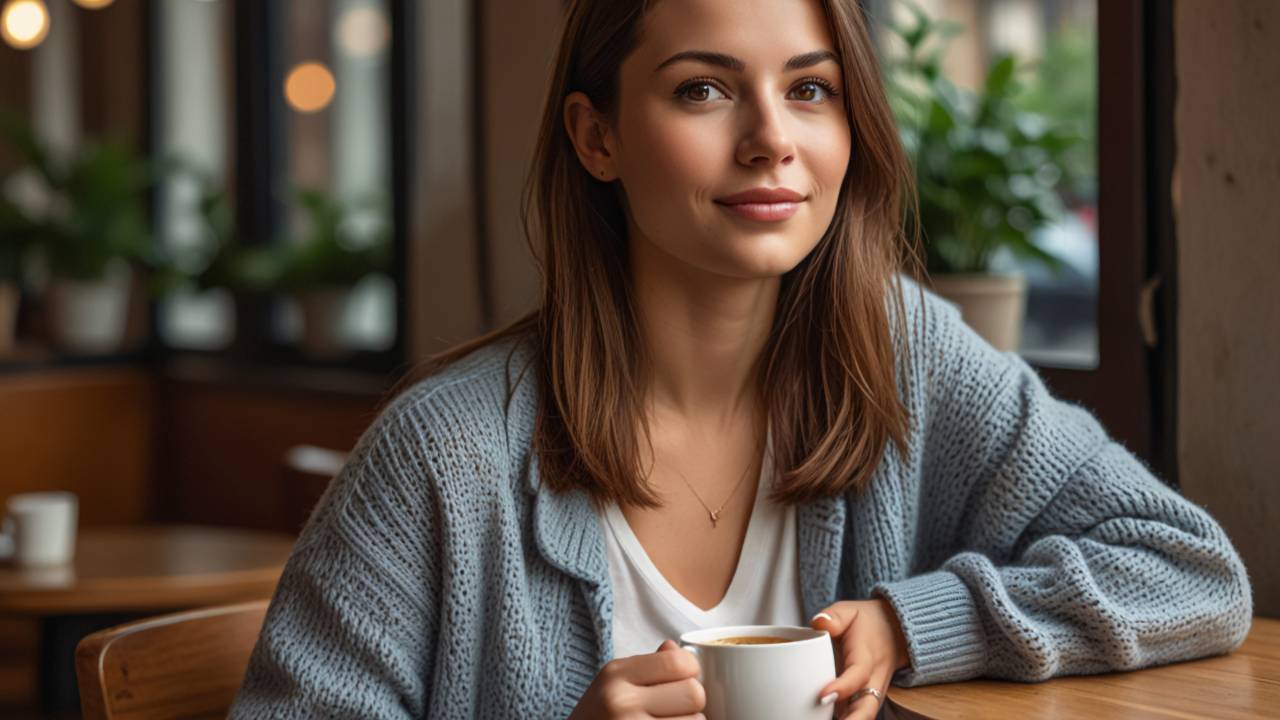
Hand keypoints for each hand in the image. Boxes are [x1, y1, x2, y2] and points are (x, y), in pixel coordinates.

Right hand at [569, 639, 706, 718]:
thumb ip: (651, 664)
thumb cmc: (599, 717)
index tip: (682, 682)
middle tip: (675, 710)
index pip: (679, 662)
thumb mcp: (614, 682)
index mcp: (617, 674)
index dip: (691, 672)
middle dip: (692, 703)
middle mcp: (620, 701)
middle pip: (694, 694)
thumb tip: (680, 650)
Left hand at [810, 599, 910, 719]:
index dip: (843, 687)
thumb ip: (835, 616)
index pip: (858, 675)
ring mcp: (871, 693)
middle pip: (867, 708)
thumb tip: (819, 622)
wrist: (894, 631)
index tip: (823, 696)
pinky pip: (857, 716)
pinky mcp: (864, 700)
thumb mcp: (850, 611)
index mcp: (867, 657)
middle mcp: (873, 680)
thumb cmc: (866, 622)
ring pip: (864, 715)